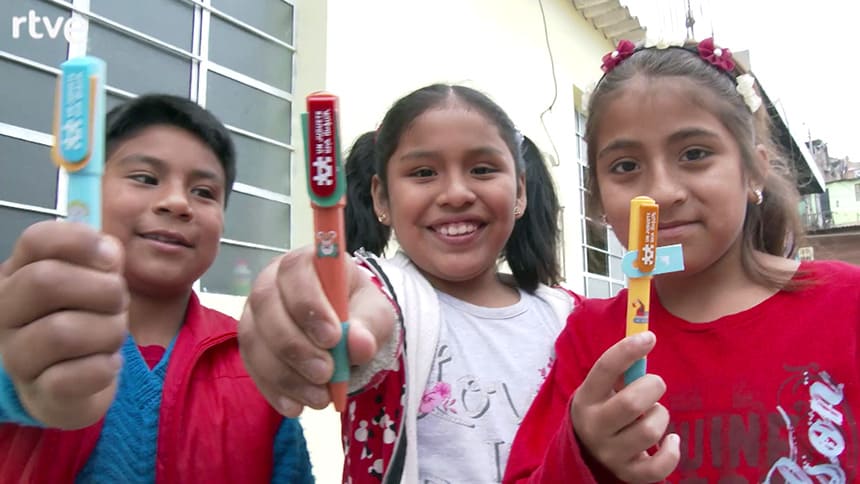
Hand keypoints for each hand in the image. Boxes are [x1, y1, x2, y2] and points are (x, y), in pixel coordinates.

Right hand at [0, 221, 128, 428]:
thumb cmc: (85, 317)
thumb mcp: (96, 279)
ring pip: (64, 331)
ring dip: (109, 330)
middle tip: (118, 302)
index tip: (109, 258)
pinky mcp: (40, 392)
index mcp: (19, 273)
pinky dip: (106, 366)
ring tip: (112, 335)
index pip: (36, 240)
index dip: (79, 241)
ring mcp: (16, 355)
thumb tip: (108, 250)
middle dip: (103, 289)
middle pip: (45, 281)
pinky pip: (78, 374)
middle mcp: (5, 312)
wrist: (76, 381)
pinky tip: (106, 363)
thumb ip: (104, 256)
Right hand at [238, 245, 395, 416]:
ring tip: (319, 398)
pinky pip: (252, 368)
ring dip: (286, 374)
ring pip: (254, 340)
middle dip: (295, 345)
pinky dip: (274, 391)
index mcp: (305, 262)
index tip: (333, 338)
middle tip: (326, 374)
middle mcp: (271, 281)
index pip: (295, 270)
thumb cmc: (359, 312)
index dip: (308, 304)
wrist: (346, 332)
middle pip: (266, 305)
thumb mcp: (376, 314)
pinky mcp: (250, 345)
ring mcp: (255, 313)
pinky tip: (297, 407)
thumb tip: (359, 344)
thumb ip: (370, 325)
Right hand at [570, 331, 679, 482]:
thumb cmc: (604, 408)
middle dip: (652, 387)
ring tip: (654, 415)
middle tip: (654, 384)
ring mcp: (610, 453)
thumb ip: (621, 368)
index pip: (605, 369)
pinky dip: (671, 451)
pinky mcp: (628, 473)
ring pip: (650, 431)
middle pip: (632, 403)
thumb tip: (645, 335)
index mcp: (586, 398)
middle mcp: (594, 427)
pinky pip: (659, 467)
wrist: (586, 451)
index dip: (628, 350)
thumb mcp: (601, 389)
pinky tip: (670, 441)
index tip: (649, 337)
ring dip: (661, 417)